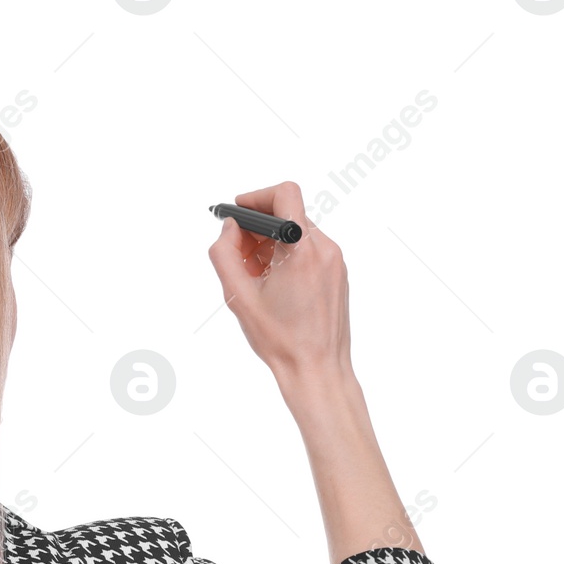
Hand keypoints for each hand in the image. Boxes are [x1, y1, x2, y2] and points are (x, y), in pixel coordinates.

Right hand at [206, 181, 351, 393]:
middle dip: (258, 229)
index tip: (238, 213)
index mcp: (301, 250)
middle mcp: (324, 249)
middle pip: (288, 215)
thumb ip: (225, 255)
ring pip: (298, 234)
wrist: (317, 369)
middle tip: (238, 255)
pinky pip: (309, 250)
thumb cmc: (280, 340)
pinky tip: (274, 285)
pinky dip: (287, 257)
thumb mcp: (239, 297)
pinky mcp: (338, 273)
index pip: (284, 194)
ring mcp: (335, 261)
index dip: (256, 197)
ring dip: (271, 245)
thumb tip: (229, 229)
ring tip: (255, 277)